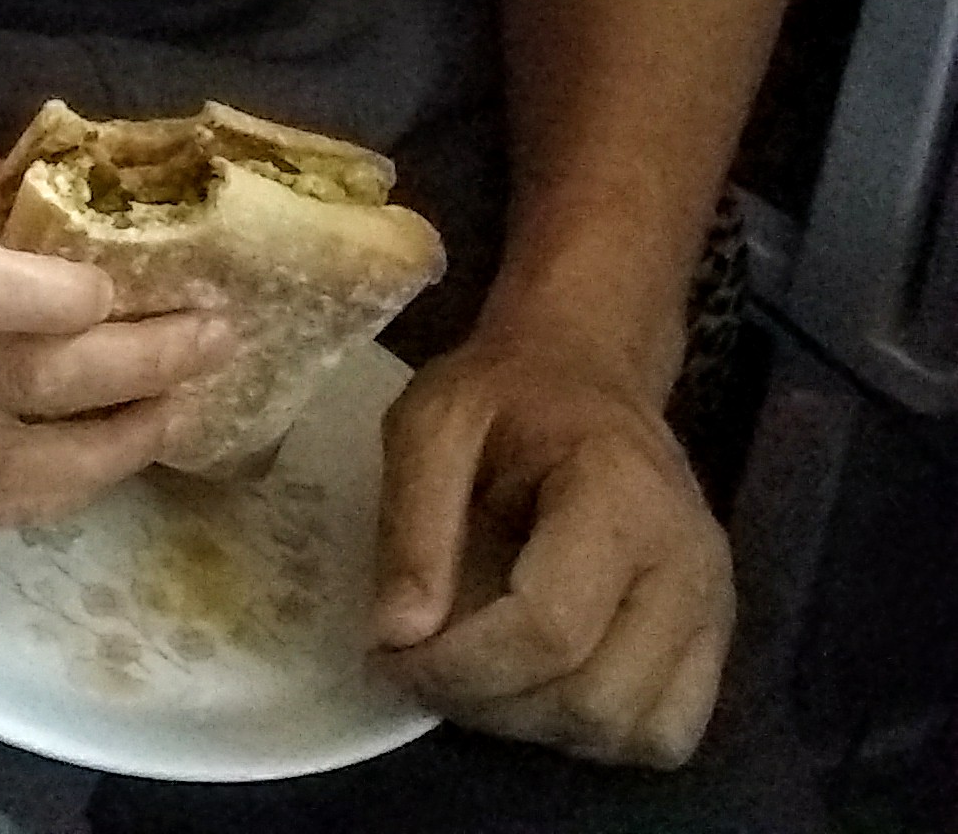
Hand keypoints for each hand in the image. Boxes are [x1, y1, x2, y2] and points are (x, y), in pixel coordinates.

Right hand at [0, 134, 236, 527]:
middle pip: (19, 380)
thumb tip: (89, 202)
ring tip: (177, 414)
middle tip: (214, 340)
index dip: (75, 297)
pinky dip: (40, 497)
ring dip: (110, 448)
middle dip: (137, 366)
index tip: (149, 280)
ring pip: (4, 465)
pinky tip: (94, 469)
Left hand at [372, 318, 732, 766]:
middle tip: (422, 668)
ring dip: (537, 727)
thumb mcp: (431, 423)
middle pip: (592, 698)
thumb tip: (398, 634)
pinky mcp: (715, 639)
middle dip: (490, 704)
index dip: (460, 666)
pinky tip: (537, 684)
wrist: (584, 373)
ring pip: (632, 732)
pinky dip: (593, 732)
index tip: (391, 657)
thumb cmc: (505, 394)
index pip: (549, 628)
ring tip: (475, 676)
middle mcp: (688, 564)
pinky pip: (665, 733)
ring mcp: (714, 608)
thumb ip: (413, 524)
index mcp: (621, 495)